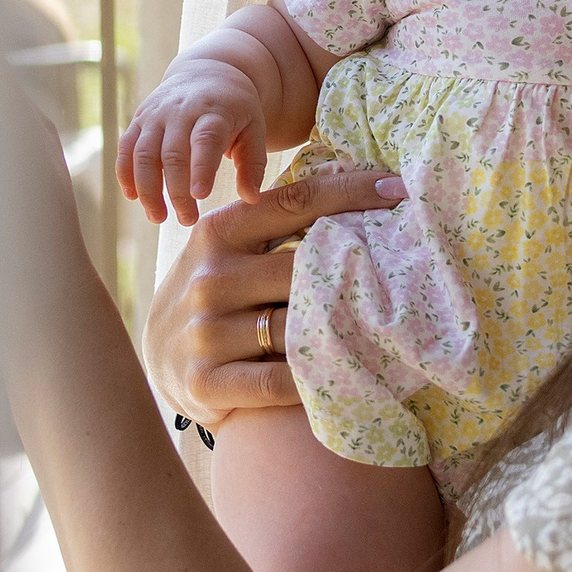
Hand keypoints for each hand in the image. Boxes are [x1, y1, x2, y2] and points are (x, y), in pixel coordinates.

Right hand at [117, 60, 270, 223]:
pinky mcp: (139, 119)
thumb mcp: (254, 129)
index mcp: (214, 112)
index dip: (201, 167)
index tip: (200, 196)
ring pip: (143, 154)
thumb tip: (250, 200)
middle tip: (187, 220)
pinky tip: (133, 198)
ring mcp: (156, 115)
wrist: (207, 72)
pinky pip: (125, 149)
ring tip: (158, 218)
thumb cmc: (235, 109)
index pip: (205, 140)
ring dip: (147, 190)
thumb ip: (253, 165)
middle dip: (176, 191)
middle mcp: (181, 111)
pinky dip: (125, 174)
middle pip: (172, 153)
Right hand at [140, 168, 405, 426]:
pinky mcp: (205, 382)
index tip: (400, 188)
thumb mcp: (231, 251)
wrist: (161, 360)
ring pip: (295, 328)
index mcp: (217, 233)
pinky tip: (349, 376)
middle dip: (357, 270)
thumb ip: (277, 226)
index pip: (295, 202)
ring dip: (344, 332)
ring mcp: (205, 332)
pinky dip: (317, 381)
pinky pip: (280, 383)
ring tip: (389, 330)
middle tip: (410, 270)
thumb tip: (362, 187)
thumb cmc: (217, 295)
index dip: (351, 192)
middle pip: (303, 267)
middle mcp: (209, 278)